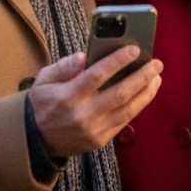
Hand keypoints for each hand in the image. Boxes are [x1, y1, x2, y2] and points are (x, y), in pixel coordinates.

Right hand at [28, 48, 162, 158]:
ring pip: (127, 110)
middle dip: (142, 77)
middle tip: (157, 63)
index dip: (118, 61)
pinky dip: (137, 107)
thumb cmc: (42, 103)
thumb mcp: (44, 79)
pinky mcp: (99, 141)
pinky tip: (145, 94)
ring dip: (146, 93)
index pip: (98, 75)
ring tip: (156, 78)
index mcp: (68, 96)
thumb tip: (84, 56)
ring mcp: (93, 130)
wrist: (34, 140)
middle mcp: (83, 114)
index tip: (135, 49)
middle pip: (120, 93)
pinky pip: (124, 122)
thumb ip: (64, 66)